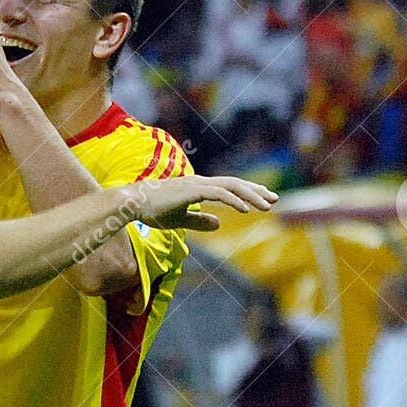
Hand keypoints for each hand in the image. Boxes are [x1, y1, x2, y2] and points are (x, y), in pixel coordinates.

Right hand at [129, 176, 278, 231]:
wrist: (132, 203)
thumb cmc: (150, 210)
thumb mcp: (178, 220)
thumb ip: (199, 221)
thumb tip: (219, 223)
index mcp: (198, 188)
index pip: (228, 187)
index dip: (247, 192)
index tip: (263, 198)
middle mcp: (200, 183)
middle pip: (235, 184)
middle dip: (256, 191)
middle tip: (274, 199)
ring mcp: (196, 185)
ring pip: (231, 187)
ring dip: (251, 196)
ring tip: (267, 205)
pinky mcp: (192, 190)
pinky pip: (219, 194)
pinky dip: (234, 201)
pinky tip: (246, 210)